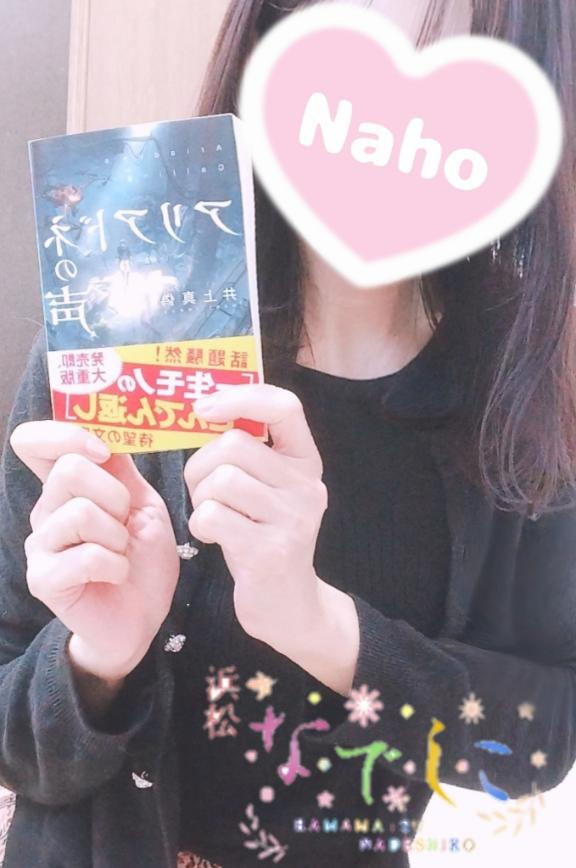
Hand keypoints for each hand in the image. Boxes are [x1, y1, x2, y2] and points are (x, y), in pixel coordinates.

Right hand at [10, 421, 179, 680]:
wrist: (143, 616)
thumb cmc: (142, 558)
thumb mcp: (142, 503)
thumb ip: (122, 468)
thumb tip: (107, 430)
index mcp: (66, 488)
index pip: (32, 441)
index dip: (65, 434)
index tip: (104, 451)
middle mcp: (46, 511)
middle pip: (68, 469)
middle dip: (114, 494)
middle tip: (125, 523)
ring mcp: (40, 545)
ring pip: (79, 512)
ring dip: (117, 534)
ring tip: (122, 552)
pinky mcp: (44, 579)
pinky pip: (85, 555)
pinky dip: (115, 565)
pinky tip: (117, 575)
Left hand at [184, 384, 327, 649]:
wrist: (288, 606)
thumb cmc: (262, 537)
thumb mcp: (266, 490)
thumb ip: (247, 453)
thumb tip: (201, 407)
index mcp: (305, 462)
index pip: (284, 406)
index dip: (241, 397)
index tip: (204, 408)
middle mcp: (306, 487)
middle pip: (234, 445)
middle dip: (200, 465)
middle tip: (203, 490)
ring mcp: (292, 520)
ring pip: (221, 480)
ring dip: (200, 497)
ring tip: (212, 516)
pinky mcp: (269, 551)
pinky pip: (212, 516)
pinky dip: (200, 525)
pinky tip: (213, 537)